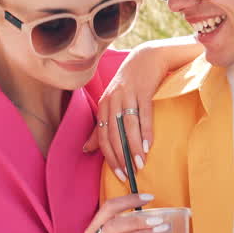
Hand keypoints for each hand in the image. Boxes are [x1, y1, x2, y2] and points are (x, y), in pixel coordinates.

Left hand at [83, 45, 171, 180]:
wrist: (148, 57)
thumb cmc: (131, 83)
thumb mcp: (113, 103)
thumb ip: (100, 126)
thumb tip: (86, 150)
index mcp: (104, 105)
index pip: (102, 136)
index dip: (109, 157)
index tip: (120, 174)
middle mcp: (113, 100)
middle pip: (114, 133)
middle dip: (121, 156)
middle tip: (129, 174)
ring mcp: (127, 94)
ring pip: (128, 126)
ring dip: (134, 147)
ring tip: (140, 164)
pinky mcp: (143, 90)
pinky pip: (144, 114)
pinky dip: (145, 131)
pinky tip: (148, 145)